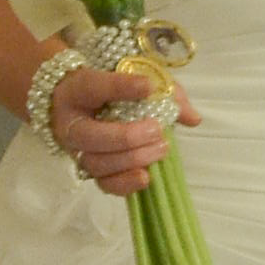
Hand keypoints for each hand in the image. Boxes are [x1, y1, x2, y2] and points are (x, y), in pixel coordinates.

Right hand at [48, 58, 201, 197]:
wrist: (87, 105)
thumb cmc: (114, 89)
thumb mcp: (137, 80)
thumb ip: (166, 93)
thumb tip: (193, 119)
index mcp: (78, 90)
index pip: (94, 87)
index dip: (120, 87)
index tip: (148, 86)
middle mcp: (70, 122)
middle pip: (91, 136)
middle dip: (126, 137)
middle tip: (157, 130)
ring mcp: (77, 150)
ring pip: (97, 163)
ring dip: (131, 160)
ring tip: (160, 149)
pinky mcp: (89, 170)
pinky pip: (103, 183)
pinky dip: (125, 184)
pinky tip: (146, 177)